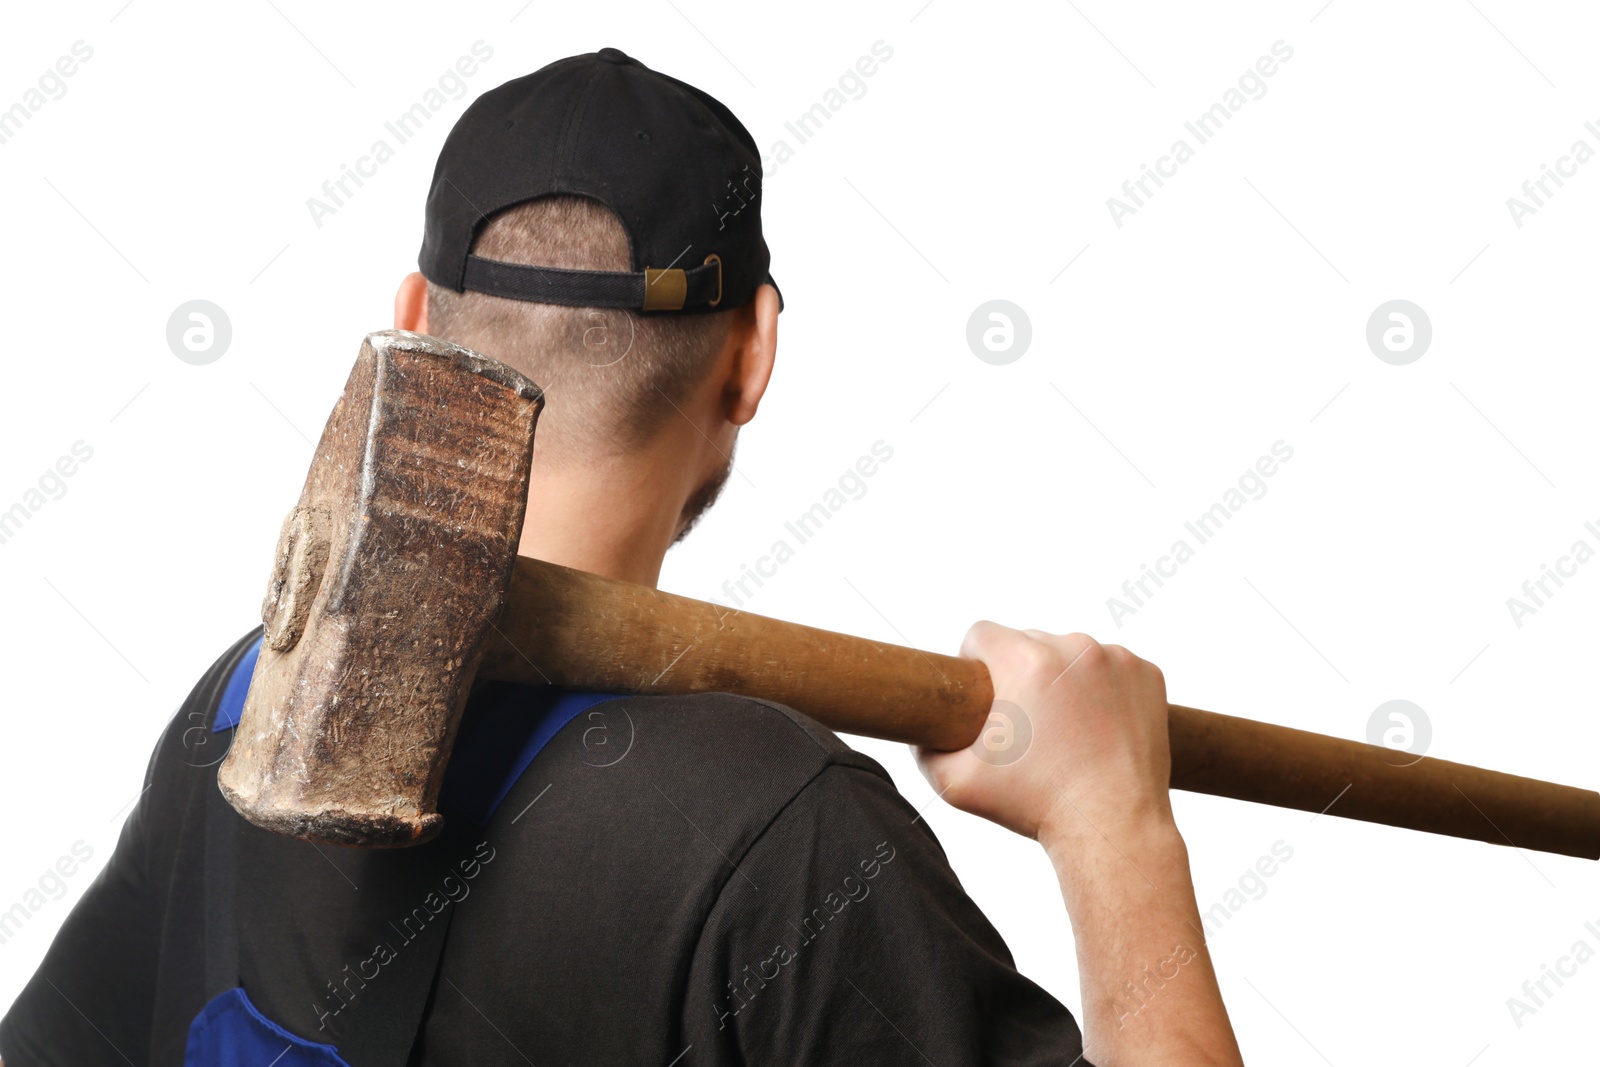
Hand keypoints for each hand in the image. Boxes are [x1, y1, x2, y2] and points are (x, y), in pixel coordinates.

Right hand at [919, 623, 1242, 1063]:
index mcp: (1024, 659)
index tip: (985, 696)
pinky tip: (1097, 727)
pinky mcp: (1148, 673)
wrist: (1113, 829)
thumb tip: (917, 730)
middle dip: (1020, 674)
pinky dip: (1102, 688)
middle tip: (1026, 725)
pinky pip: (1111, 666)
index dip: (974, 664)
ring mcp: (1116, 658)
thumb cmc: (1034, 806)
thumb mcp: (956, 783)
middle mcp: (1072, 646)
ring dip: (1062, 678)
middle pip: (1027, 641)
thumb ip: (924, 748)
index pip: (981, 633)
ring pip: (1070, 653)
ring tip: (1064, 731)